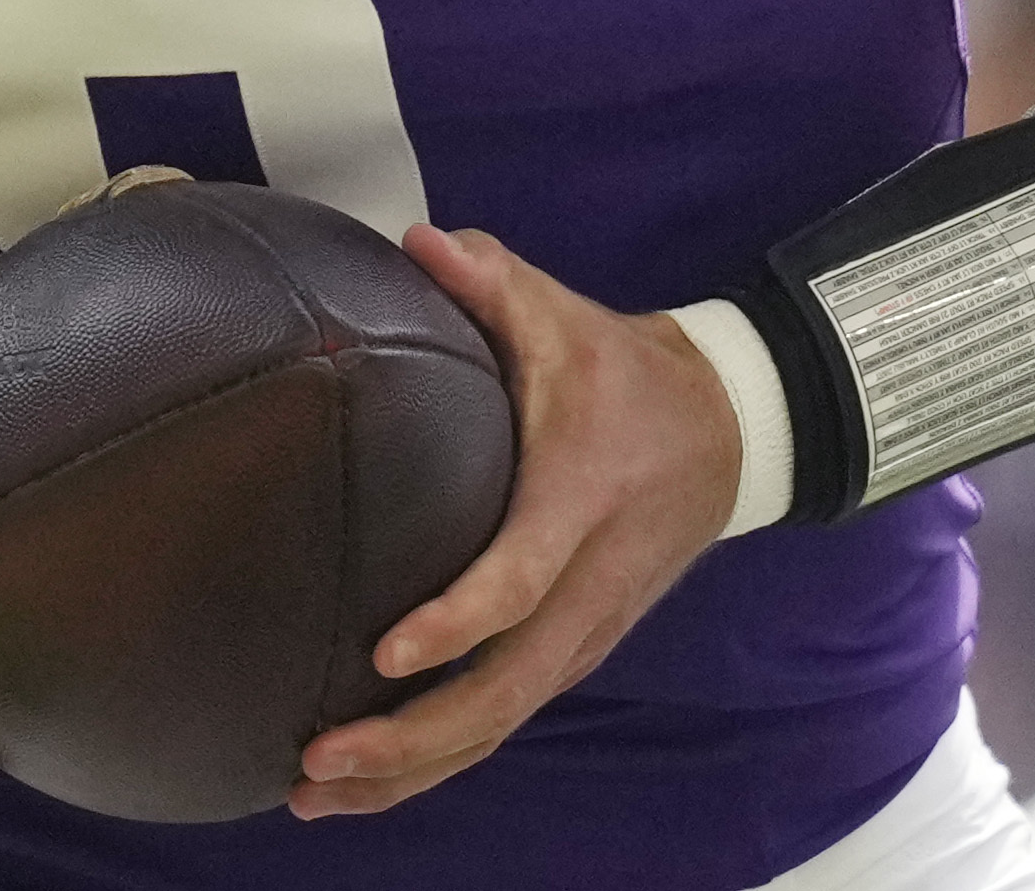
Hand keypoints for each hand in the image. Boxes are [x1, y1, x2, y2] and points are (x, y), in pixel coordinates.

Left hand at [288, 224, 742, 820]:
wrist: (721, 431)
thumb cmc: (620, 371)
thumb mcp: (563, 316)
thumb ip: (489, 281)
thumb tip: (418, 241)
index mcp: (579, 502)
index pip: (520, 579)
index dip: (457, 621)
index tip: (385, 649)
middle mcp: (586, 588)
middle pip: (504, 690)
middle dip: (411, 739)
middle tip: (316, 758)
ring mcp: (584, 633)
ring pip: (500, 725)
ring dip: (410, 771)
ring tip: (313, 793)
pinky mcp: (572, 653)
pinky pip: (503, 721)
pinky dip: (436, 763)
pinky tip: (364, 784)